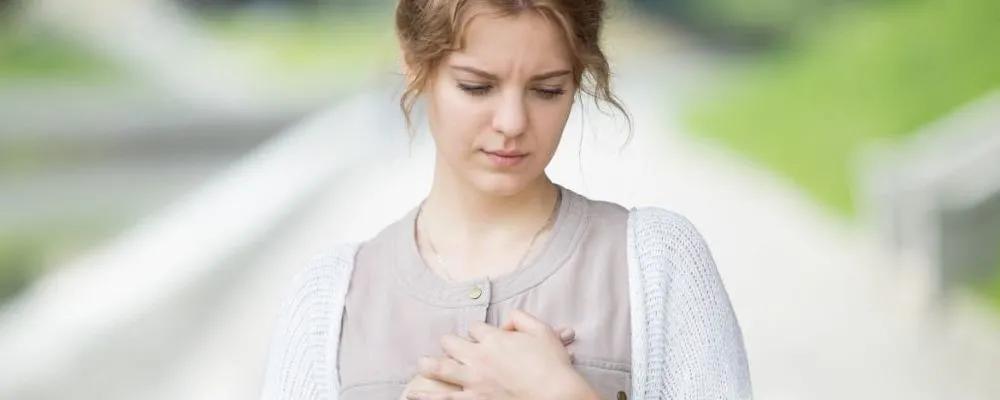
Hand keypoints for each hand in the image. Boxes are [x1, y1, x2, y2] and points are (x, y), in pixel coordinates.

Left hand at [406, 310, 598, 399]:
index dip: (479, 331)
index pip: (475, 328)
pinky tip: (412, 393)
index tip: (486, 337)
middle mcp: (479, 357)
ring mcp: (474, 381)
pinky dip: (427, 396)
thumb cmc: (553, 365)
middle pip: (452, 343)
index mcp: (494, 339)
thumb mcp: (543, 331)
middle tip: (452, 347)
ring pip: (441, 367)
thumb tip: (510, 318)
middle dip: (451, 343)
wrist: (556, 395)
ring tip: (421, 364)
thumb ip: (523, 319)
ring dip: (429, 364)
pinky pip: (444, 398)